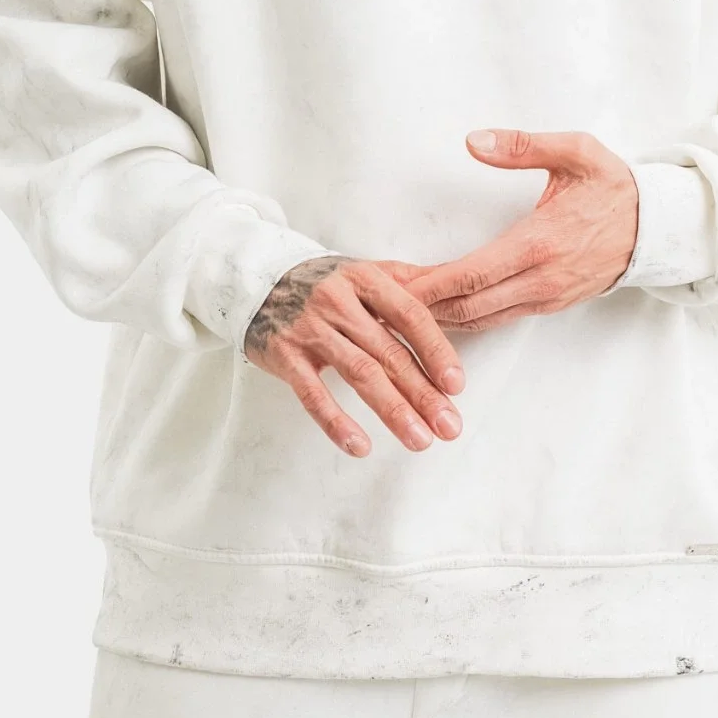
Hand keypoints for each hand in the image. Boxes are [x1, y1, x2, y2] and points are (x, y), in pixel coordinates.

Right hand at [242, 254, 466, 460]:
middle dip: (423, 393)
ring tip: (420, 439)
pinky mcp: (283, 354)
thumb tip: (460, 283)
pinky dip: (336, 422)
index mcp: (365, 279)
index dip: (436, 351)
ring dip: (392, 410)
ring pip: (359, 373)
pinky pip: (312, 394)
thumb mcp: (366, 272)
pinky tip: (360, 446)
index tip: (456, 385)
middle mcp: (338, 302)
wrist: (256, 279)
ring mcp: (309, 329)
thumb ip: (412, 282)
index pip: (410, 315)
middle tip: (449, 426)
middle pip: (389, 352)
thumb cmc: (324, 282)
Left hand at [390, 129, 639, 332]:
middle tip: (379, 302)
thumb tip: (474, 141)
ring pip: (482, 320)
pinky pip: (499, 319)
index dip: (430, 284)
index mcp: (540, 242)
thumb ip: (523, 146)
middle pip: (469, 307)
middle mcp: (541, 279)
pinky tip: (438, 313)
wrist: (659, 226)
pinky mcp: (551, 304)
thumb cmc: (614, 187)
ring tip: (399, 310)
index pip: (473, 274)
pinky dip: (464, 319)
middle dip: (421, 308)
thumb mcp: (576, 152)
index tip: (394, 284)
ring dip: (439, 319)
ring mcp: (547, 297)